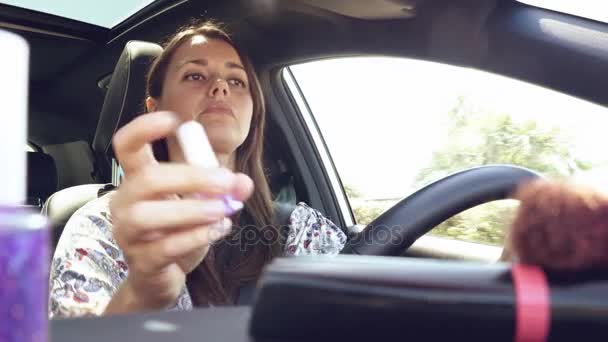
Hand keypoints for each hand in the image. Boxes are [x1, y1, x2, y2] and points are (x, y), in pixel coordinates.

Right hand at [104, 111, 253, 312]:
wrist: (161, 277)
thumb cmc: (176, 233)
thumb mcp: (203, 205)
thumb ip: (224, 190)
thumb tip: (243, 182)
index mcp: (139, 180)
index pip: (127, 146)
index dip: (143, 129)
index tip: (173, 120)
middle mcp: (126, 202)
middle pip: (147, 179)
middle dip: (190, 176)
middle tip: (225, 181)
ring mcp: (130, 233)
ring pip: (147, 215)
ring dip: (190, 209)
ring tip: (222, 210)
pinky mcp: (142, 261)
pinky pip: (164, 247)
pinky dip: (195, 237)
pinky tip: (217, 230)